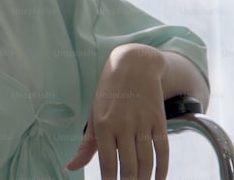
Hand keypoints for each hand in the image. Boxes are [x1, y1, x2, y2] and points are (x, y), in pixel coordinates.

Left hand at [66, 44, 168, 179]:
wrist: (134, 65)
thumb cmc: (109, 93)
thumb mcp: (94, 115)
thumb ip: (86, 145)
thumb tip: (71, 167)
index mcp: (103, 125)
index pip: (108, 165)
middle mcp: (123, 126)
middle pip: (129, 167)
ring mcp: (143, 123)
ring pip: (147, 162)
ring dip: (145, 179)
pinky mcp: (159, 121)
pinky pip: (163, 150)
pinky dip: (163, 169)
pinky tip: (159, 179)